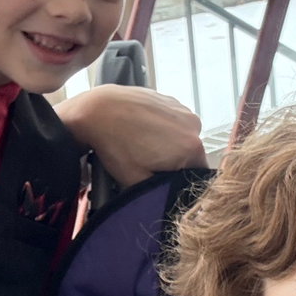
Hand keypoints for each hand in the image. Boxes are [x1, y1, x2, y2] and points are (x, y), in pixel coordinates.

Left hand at [54, 85, 207, 187]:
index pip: (198, 175)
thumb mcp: (136, 181)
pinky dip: (162, 127)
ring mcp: (182, 109)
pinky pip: (174, 121)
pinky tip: (142, 129)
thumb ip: (160, 192)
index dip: (181, 181)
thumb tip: (170, 196)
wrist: (97, 110)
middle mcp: (194, 126)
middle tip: (149, 162)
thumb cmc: (115, 145)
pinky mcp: (170, 99)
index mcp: (191, 148)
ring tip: (143, 144)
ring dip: (169, 144)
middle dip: (174, 161)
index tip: (162, 179)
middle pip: (192, 155)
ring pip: (183, 137)